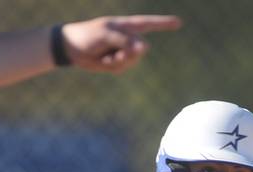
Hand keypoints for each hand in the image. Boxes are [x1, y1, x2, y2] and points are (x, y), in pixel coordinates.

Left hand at [61, 15, 181, 73]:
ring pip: (132, 61)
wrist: (72, 48)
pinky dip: (114, 68)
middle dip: (128, 54)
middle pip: (140, 50)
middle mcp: (128, 37)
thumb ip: (126, 41)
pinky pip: (123, 68)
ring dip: (119, 62)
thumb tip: (145, 48)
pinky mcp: (118, 62)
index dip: (164, 23)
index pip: (150, 23)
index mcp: (127, 25)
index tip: (179, 23)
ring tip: (106, 56)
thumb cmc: (88, 36)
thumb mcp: (106, 36)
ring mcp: (123, 50)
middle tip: (113, 53)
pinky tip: (104, 62)